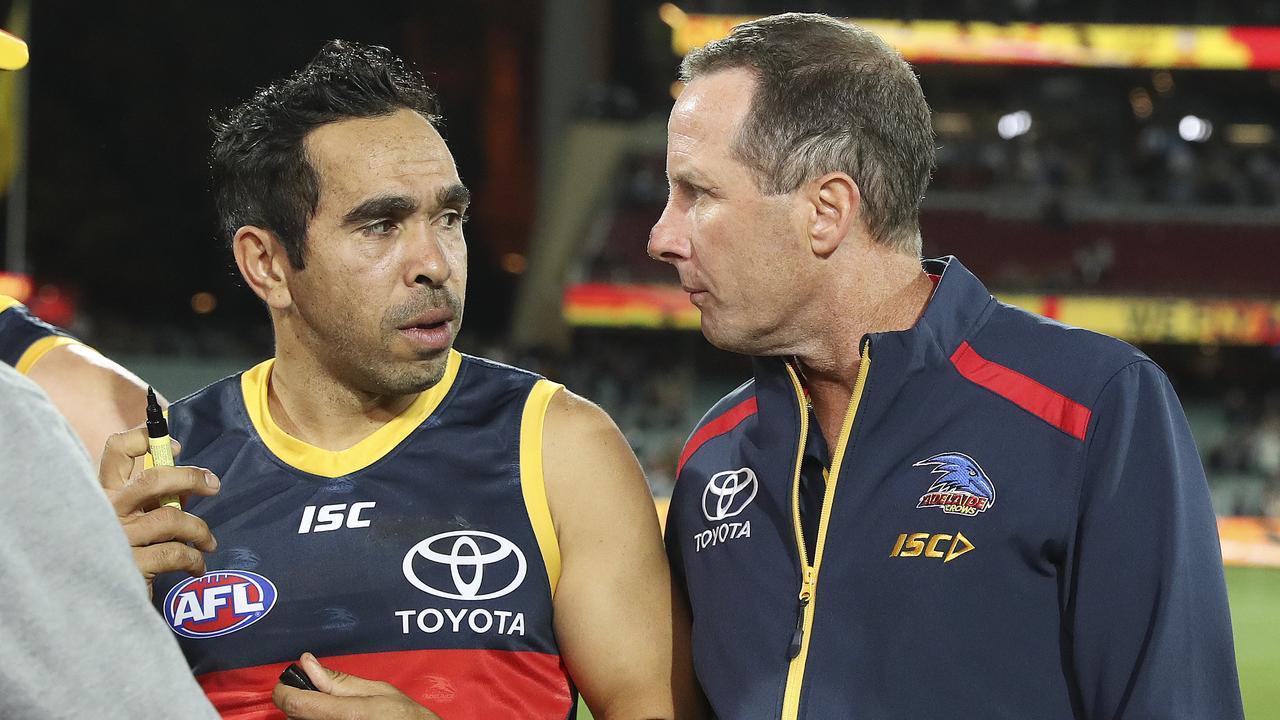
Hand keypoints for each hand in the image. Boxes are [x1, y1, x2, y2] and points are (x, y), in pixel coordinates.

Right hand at [99, 426, 219, 596]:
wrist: (93, 602)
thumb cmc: (122, 551)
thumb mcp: (132, 518)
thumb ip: (154, 499)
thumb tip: (193, 485)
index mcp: (104, 491)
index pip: (116, 449)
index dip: (147, 438)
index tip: (176, 445)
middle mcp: (106, 509)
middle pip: (152, 478)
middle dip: (190, 477)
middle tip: (213, 485)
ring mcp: (116, 537)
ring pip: (172, 518)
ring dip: (199, 529)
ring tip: (208, 542)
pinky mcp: (129, 564)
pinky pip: (175, 553)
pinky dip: (194, 558)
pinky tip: (197, 565)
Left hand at [272, 653, 443, 719]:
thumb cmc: (404, 717)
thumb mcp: (377, 690)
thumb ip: (338, 680)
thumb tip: (307, 663)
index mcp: (348, 714)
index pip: (295, 704)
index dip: (284, 691)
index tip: (286, 684)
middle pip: (294, 716)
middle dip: (301, 701)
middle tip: (321, 695)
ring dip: (308, 714)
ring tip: (333, 709)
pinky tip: (334, 718)